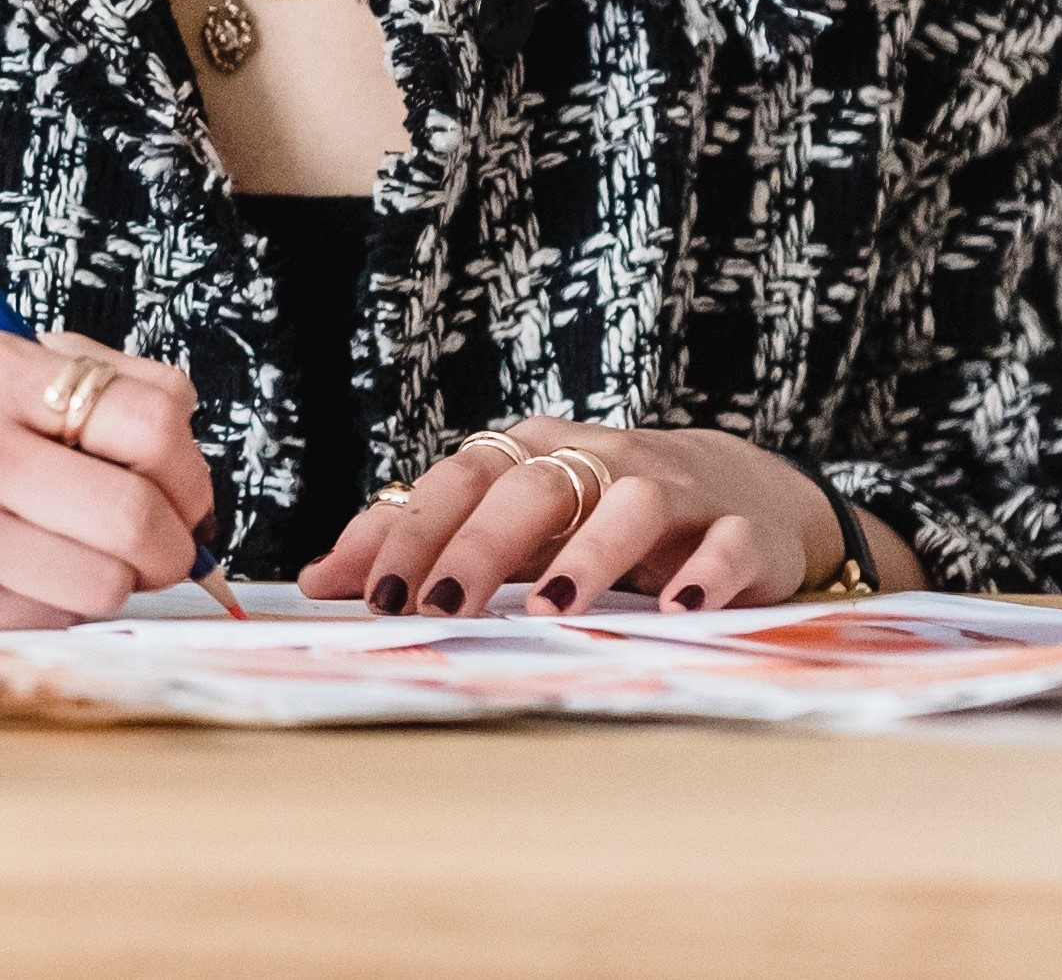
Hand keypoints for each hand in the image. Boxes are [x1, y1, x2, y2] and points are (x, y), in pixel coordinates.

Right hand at [0, 331, 216, 628]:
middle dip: (175, 543)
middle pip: (138, 518)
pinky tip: (21, 574)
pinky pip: (53, 621)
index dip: (191, 468)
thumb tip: (192, 451)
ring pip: (106, 585)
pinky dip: (61, 606)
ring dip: (118, 581)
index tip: (183, 488)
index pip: (152, 421)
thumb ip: (98, 382)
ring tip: (78, 555)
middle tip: (162, 543)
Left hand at [300, 420, 898, 616]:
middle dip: (479, 548)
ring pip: (627, 504)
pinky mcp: (741, 528)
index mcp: (531, 452)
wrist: (741, 495)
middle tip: (438, 610)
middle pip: (530, 487)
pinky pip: (725, 543)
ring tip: (552, 607)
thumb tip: (319, 582)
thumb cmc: (597, 515)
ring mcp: (673, 489)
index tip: (371, 594)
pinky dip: (703, 573)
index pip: (459, 478)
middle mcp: (598, 456)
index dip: (414, 532)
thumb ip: (421, 549)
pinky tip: (678, 609)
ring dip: (588, 554)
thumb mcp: (511, 526)